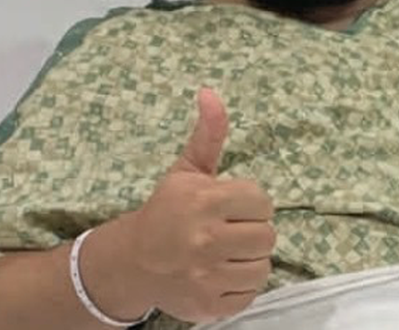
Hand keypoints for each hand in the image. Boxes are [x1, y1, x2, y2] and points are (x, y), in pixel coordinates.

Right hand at [124, 88, 275, 322]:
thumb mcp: (187, 171)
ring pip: (263, 266)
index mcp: (205, 202)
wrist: (131, 263)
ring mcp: (207, 276)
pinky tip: (220, 274)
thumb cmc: (167, 212)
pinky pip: (251, 293)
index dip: (250, 204)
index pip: (262, 202)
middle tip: (229, 230)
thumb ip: (209, 134)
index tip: (230, 207)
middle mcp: (206, 241)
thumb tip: (210, 92)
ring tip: (226, 252)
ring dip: (249, 259)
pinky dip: (240, 286)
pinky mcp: (208, 305)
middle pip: (267, 235)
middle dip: (252, 231)